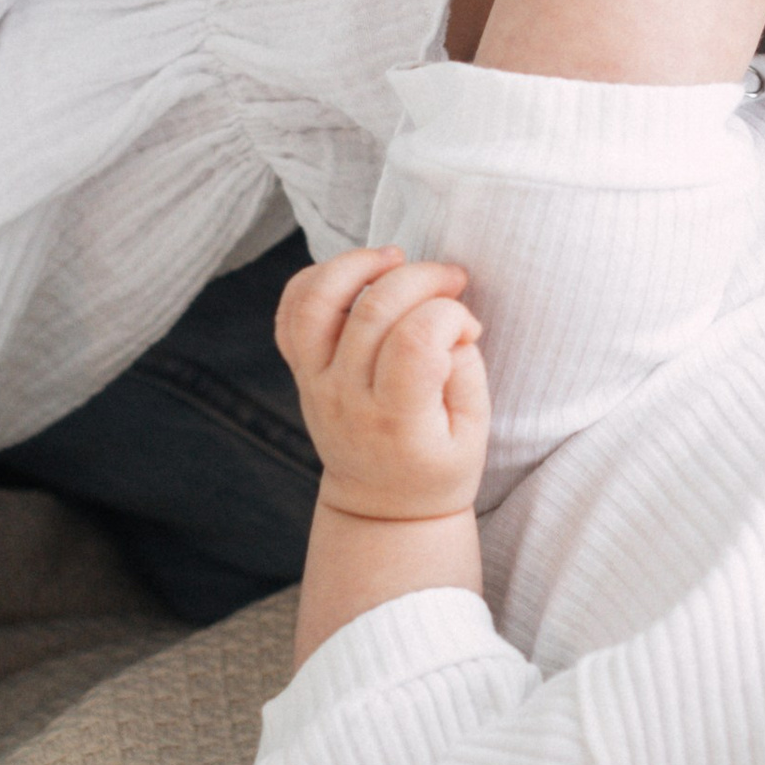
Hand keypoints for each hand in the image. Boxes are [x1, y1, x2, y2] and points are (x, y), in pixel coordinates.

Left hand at [274, 249, 490, 520]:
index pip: (415, 342)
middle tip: (454, 279)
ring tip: (394, 258)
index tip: (469, 328)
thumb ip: (467, 373)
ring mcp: (316, 382)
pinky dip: (316, 279)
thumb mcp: (474, 436)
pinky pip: (290, 313)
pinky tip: (356, 273)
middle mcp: (347, 398)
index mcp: (396, 420)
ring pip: (315, 302)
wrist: (381, 507)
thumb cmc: (437, 468)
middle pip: (373, 311)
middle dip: (422, 277)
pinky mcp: (303, 371)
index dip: (451, 316)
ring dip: (356, 264)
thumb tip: (452, 322)